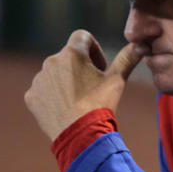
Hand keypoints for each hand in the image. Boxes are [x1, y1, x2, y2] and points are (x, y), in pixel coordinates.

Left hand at [24, 30, 141, 140]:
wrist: (79, 135)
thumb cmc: (100, 104)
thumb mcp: (118, 80)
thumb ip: (127, 58)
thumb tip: (141, 45)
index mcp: (72, 53)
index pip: (83, 36)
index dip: (95, 49)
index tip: (101, 67)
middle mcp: (51, 61)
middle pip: (69, 56)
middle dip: (81, 67)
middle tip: (93, 86)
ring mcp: (39, 79)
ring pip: (55, 72)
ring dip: (67, 80)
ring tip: (80, 99)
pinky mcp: (32, 96)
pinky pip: (44, 89)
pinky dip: (54, 95)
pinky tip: (66, 107)